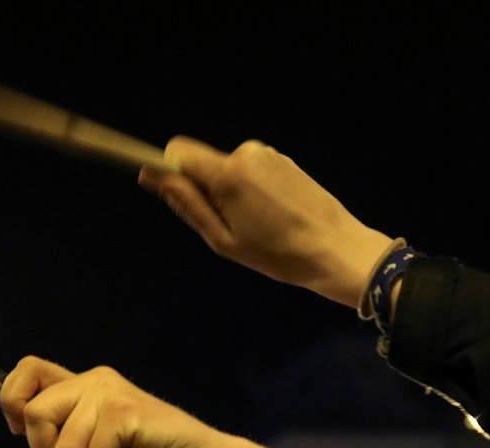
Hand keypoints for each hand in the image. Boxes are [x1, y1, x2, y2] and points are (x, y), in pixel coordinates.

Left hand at [0, 357, 232, 447]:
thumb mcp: (94, 443)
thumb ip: (63, 429)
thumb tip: (20, 428)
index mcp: (84, 384)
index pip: (28, 370)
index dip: (12, 401)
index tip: (21, 430)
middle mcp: (94, 380)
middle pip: (34, 414)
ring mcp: (109, 394)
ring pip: (63, 446)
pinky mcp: (124, 413)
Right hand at [139, 137, 394, 307]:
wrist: (337, 249)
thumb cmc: (277, 254)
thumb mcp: (222, 239)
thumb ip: (187, 204)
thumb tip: (152, 175)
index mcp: (227, 172)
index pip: (178, 151)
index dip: (169, 170)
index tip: (173, 194)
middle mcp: (246, 152)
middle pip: (205, 163)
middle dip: (208, 190)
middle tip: (232, 228)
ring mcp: (269, 154)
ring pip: (230, 169)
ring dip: (234, 194)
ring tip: (260, 226)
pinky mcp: (285, 161)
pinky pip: (253, 171)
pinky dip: (254, 191)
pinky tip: (276, 217)